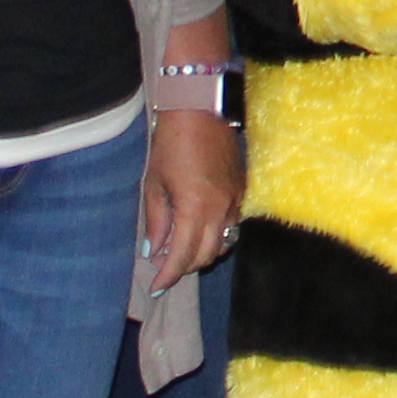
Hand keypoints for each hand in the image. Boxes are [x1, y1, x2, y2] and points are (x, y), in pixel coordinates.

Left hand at [140, 107, 243, 297]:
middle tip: (165, 268)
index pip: (183, 256)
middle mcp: (221, 210)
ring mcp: (235, 201)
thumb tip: (154, 250)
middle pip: (206, 256)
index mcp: (195, 209)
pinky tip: (201, 230)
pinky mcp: (242, 191)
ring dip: (203, 253)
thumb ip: (156, 220)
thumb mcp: (154, 183)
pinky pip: (232, 226)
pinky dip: (217, 236)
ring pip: (223, 244)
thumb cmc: (171, 144)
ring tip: (183, 251)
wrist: (201, 110)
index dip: (168, 275)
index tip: (155, 286)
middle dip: (184, 268)